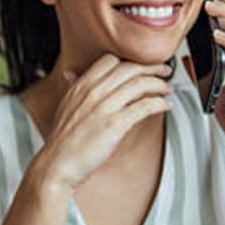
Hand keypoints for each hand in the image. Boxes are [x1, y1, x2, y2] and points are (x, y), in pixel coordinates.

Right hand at [35, 53, 172, 191]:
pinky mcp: (115, 125)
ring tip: (166, 90)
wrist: (57, 164)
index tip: (141, 67)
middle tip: (163, 72)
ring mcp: (104, 107)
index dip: (130, 62)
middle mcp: (92, 92)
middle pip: (129, 68)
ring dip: (159, 85)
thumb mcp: (66, 107)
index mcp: (81, 85)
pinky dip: (159, 104)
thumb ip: (76, 89)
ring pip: (140, 84)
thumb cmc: (63, 141)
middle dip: (152, 68)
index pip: (110, 60)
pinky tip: (164, 106)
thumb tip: (76, 75)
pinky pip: (144, 106)